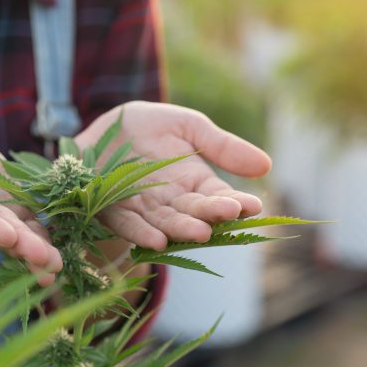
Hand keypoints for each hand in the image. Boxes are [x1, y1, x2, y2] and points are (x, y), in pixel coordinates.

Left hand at [75, 101, 271, 249]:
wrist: (99, 130)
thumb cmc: (148, 127)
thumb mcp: (189, 126)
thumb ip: (223, 146)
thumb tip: (267, 165)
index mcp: (195, 182)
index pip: (220, 196)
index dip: (237, 201)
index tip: (254, 205)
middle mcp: (172, 202)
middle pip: (195, 212)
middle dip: (212, 213)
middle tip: (229, 213)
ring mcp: (143, 210)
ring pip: (166, 224)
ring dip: (182, 229)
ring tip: (200, 232)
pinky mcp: (112, 212)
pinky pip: (128, 225)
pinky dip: (141, 234)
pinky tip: (156, 240)